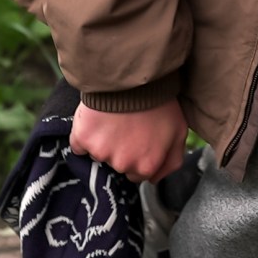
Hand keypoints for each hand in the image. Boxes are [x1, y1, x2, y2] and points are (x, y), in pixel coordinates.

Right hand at [70, 100, 189, 181]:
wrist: (135, 78)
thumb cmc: (160, 103)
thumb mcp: (179, 131)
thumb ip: (171, 161)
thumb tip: (154, 179)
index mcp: (146, 166)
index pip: (135, 175)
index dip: (136, 156)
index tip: (135, 140)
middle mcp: (123, 164)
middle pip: (116, 165)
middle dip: (120, 150)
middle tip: (125, 126)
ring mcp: (101, 152)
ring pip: (98, 154)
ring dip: (102, 140)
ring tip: (113, 119)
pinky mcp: (83, 138)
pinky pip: (78, 145)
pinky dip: (83, 136)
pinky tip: (94, 121)